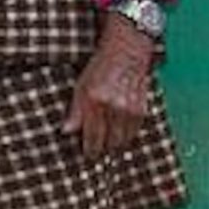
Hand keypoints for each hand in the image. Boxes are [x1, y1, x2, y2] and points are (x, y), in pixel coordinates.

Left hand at [64, 14, 155, 159]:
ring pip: (123, 140)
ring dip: (115, 146)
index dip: (89, 150)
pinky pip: (134, 132)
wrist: (127, 52)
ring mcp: (130, 109)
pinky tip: (119, 135)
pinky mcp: (142, 109)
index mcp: (95, 102)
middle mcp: (114, 108)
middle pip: (109, 143)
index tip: (86, 156)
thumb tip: (67, 132)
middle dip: (102, 150)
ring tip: (107, 147)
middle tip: (96, 154)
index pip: (92, 137)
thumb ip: (74, 111)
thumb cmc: (100, 68)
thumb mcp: (80, 86)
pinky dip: (126, 136)